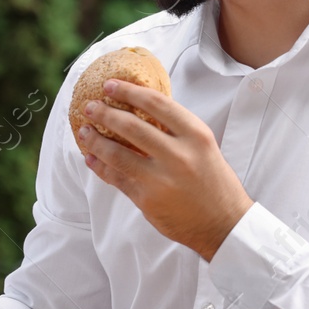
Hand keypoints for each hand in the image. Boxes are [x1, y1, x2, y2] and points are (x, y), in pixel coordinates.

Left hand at [77, 79, 253, 260]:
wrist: (224, 223)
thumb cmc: (213, 181)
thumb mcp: (204, 147)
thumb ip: (177, 130)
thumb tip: (140, 108)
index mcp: (196, 135)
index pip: (157, 104)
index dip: (129, 91)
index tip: (110, 85)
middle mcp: (179, 155)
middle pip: (132, 127)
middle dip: (105, 113)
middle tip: (90, 106)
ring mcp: (161, 179)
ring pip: (118, 154)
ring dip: (96, 141)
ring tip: (84, 131)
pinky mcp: (147, 200)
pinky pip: (117, 178)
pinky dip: (101, 167)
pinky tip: (91, 158)